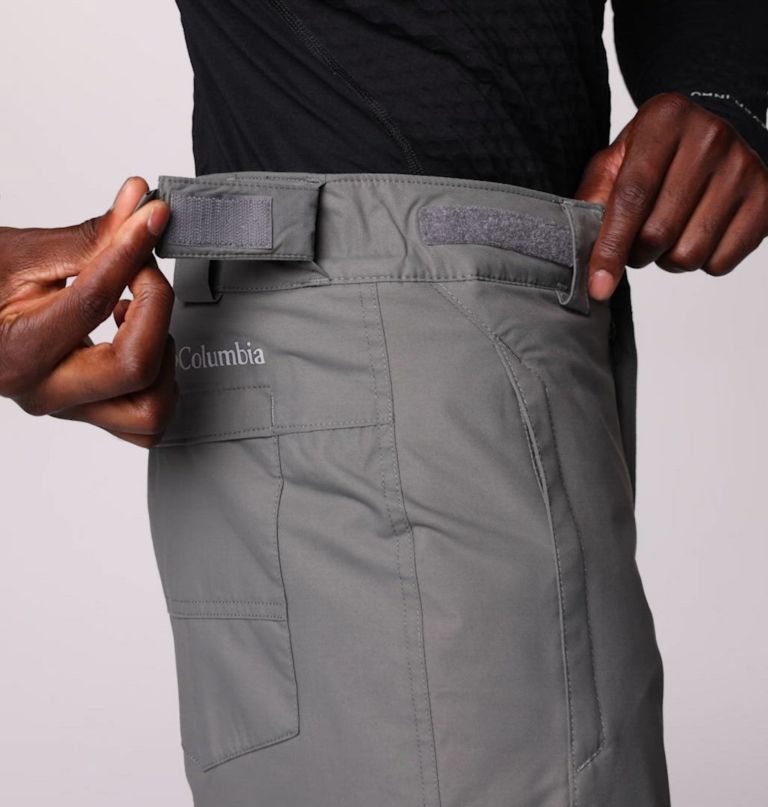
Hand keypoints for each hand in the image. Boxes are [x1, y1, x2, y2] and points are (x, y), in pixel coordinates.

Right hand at [0, 176, 175, 446]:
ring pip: (151, 412)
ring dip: (162, 356)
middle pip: (137, 370)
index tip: (149, 219)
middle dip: (155, 309)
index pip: (94, 303)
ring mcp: (69, 408)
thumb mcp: (21, 255)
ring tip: (135, 317)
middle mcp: (46, 391)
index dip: (131, 252)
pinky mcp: (88, 411)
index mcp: (18, 352)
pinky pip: (146, 420)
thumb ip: (89, 236)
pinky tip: (136, 343)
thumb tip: (138, 204)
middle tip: (142, 273)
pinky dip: (158, 382)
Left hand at [575, 91, 767, 299]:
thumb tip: (580, 247)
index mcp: (665, 119)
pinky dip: (701, 262)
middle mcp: (711, 136)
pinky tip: (698, 234)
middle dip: (637, 252)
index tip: (597, 285)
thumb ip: (594, 197)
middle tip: (637, 241)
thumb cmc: (655, 154)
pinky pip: (721, 262)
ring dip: (668, 259)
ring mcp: (744, 167)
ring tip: (669, 234)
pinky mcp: (766, 198)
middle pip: (659, 233)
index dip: (611, 247)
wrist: (714, 132)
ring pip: (690, 254)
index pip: (631, 197)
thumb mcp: (616, 161)